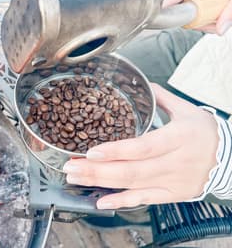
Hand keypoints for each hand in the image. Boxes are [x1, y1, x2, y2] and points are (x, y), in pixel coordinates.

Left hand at [63, 84, 218, 208]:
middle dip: (97, 170)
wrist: (230, 158)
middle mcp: (174, 162)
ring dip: (101, 183)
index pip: (142, 147)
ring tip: (76, 178)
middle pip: (131, 170)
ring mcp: (172, 182)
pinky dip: (121, 202)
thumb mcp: (186, 110)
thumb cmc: (205, 132)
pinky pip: (144, 200)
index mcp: (177, 138)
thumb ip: (161, 97)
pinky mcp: (172, 194)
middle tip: (70, 167)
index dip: (116, 151)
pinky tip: (100, 201)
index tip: (90, 152)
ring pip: (133, 186)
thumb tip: (140, 85)